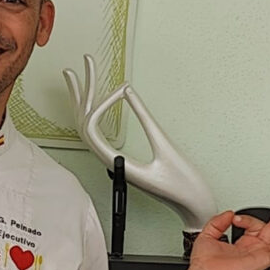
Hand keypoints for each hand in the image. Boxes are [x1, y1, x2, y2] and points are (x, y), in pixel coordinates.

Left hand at [64, 54, 217, 232]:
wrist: (192, 207)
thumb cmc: (182, 185)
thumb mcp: (165, 146)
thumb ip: (145, 118)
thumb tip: (127, 92)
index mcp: (116, 162)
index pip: (92, 128)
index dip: (102, 103)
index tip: (122, 90)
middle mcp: (111, 161)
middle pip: (85, 123)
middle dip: (83, 91)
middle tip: (85, 62)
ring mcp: (115, 160)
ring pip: (90, 128)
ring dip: (85, 100)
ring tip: (77, 73)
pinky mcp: (124, 158)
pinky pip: (102, 134)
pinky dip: (98, 112)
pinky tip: (100, 98)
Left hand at [185, 199, 269, 269]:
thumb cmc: (204, 263)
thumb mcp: (208, 234)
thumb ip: (219, 221)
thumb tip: (230, 213)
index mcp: (242, 243)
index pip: (253, 223)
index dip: (246, 217)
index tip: (235, 217)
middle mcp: (253, 249)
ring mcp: (259, 254)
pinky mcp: (262, 260)